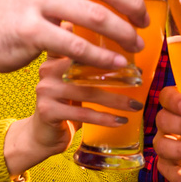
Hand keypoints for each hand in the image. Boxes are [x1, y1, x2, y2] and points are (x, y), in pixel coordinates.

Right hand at [0, 0, 147, 73]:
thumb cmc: (19, 9)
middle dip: (133, 5)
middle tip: (144, 21)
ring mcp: (34, 1)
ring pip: (96, 16)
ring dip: (123, 33)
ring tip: (134, 44)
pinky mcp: (30, 31)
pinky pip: (78, 45)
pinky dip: (103, 57)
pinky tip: (115, 63)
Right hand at [3, 57, 139, 175]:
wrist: (42, 135)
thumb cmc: (66, 106)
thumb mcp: (76, 85)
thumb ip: (92, 70)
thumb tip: (132, 65)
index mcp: (56, 57)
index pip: (80, 45)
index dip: (105, 48)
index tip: (128, 56)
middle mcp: (48, 69)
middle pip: (88, 68)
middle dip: (116, 75)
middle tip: (138, 80)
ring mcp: (46, 90)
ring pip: (88, 92)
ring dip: (116, 100)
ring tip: (135, 105)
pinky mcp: (48, 111)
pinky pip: (83, 113)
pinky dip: (104, 118)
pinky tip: (120, 121)